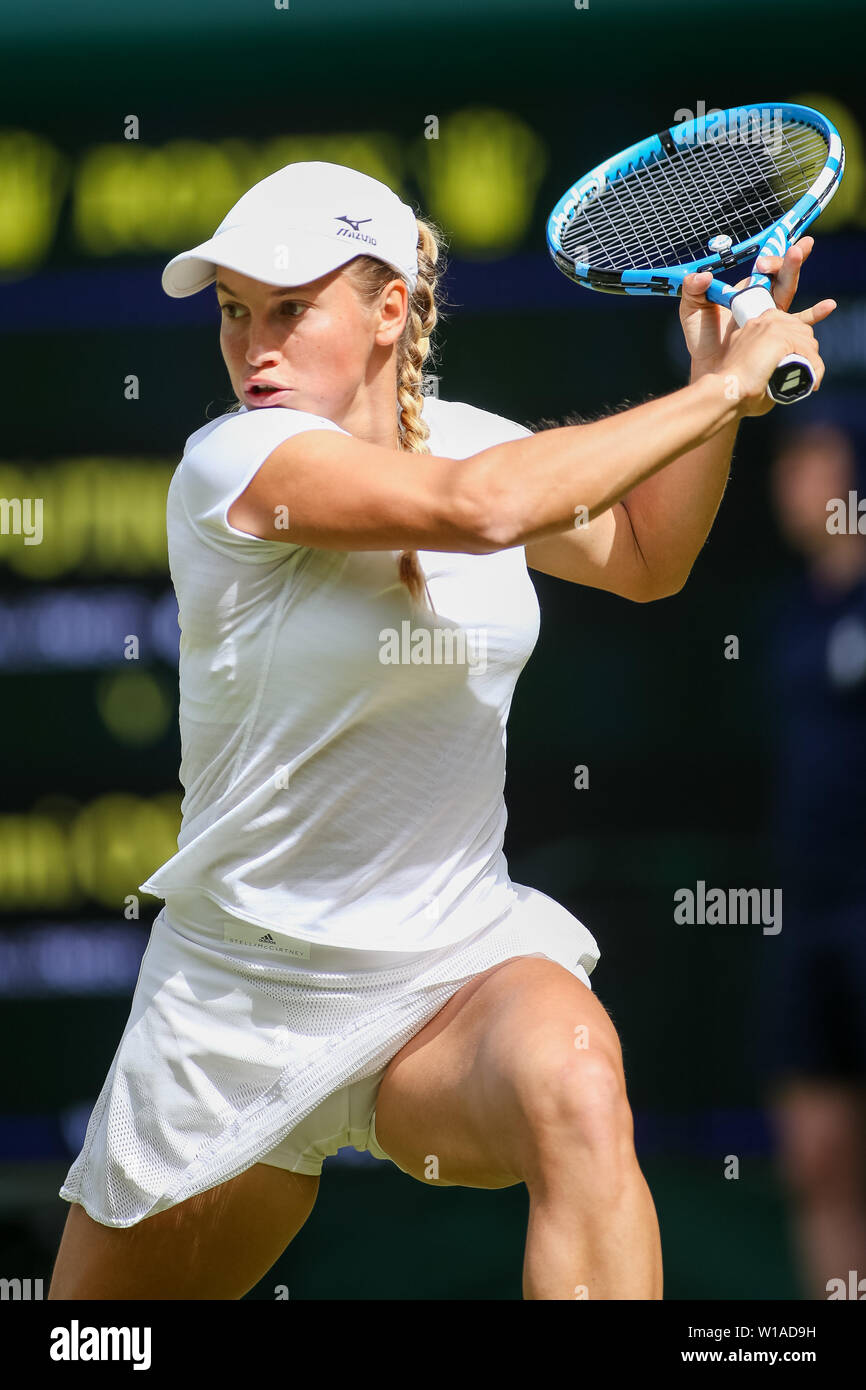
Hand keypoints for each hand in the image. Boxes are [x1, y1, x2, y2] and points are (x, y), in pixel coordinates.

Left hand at [679, 236, 835, 380]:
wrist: (711, 370)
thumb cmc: (703, 341)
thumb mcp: (691, 311)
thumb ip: (692, 290)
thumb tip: (703, 275)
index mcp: (745, 290)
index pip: (760, 269)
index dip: (767, 261)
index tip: (762, 263)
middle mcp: (762, 300)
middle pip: (780, 275)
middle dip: (790, 259)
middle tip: (800, 246)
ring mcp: (772, 317)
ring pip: (788, 291)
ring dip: (796, 273)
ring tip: (804, 255)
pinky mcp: (778, 336)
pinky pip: (799, 324)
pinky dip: (815, 315)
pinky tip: (828, 306)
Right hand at [716, 301, 827, 416]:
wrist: (727, 392)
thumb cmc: (736, 392)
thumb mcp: (750, 368)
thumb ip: (765, 363)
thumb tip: (783, 374)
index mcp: (755, 325)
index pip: (787, 321)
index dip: (801, 332)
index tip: (811, 342)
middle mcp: (764, 321)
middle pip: (801, 328)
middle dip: (808, 350)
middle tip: (807, 373)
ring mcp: (772, 327)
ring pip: (807, 339)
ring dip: (813, 361)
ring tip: (809, 381)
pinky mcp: (780, 338)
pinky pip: (808, 350)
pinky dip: (815, 367)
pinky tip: (813, 381)